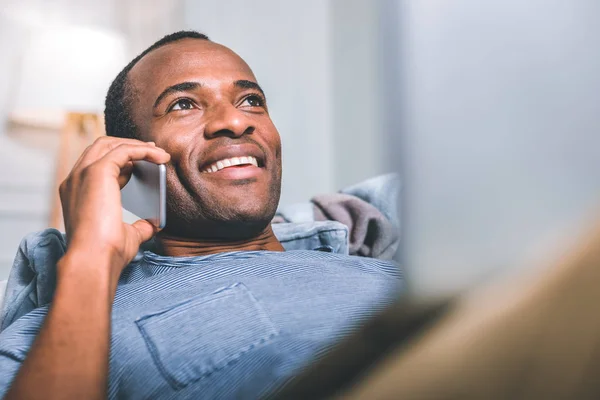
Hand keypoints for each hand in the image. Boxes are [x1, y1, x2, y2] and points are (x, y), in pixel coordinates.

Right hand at [59, 137, 169, 279]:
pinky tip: (161, 158)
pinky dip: (143, 151)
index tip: (143, 162)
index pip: (97, 166)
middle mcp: (75, 180)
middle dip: (128, 145)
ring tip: (159, 153)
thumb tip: (154, 223)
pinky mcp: (97, 172)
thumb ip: (139, 226)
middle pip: (101, 148)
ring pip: (110, 144)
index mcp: (77, 193)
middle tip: (153, 151)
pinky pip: (123, 150)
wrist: (94, 260)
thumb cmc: (106, 254)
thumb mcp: (127, 236)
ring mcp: (83, 174)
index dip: (122, 161)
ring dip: (136, 145)